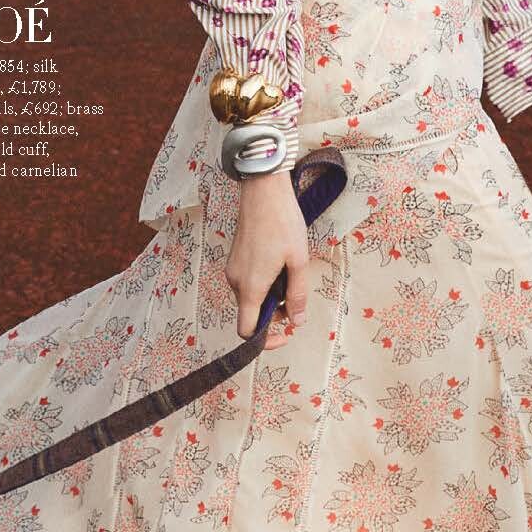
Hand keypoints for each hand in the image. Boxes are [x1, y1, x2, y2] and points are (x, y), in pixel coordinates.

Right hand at [224, 169, 308, 349]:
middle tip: (295, 296)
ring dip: (269, 297)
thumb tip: (297, 321)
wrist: (263, 191)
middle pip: (250, 313)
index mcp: (250, 286)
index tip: (284, 334)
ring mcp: (232, 268)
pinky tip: (279, 264)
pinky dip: (263, 283)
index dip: (264, 340)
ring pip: (250, 297)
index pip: (246, 331)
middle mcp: (235, 281)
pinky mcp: (234, 258)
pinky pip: (247, 282)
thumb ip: (297, 295)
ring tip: (289, 274)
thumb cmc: (283, 223)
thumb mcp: (298, 261)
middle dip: (273, 313)